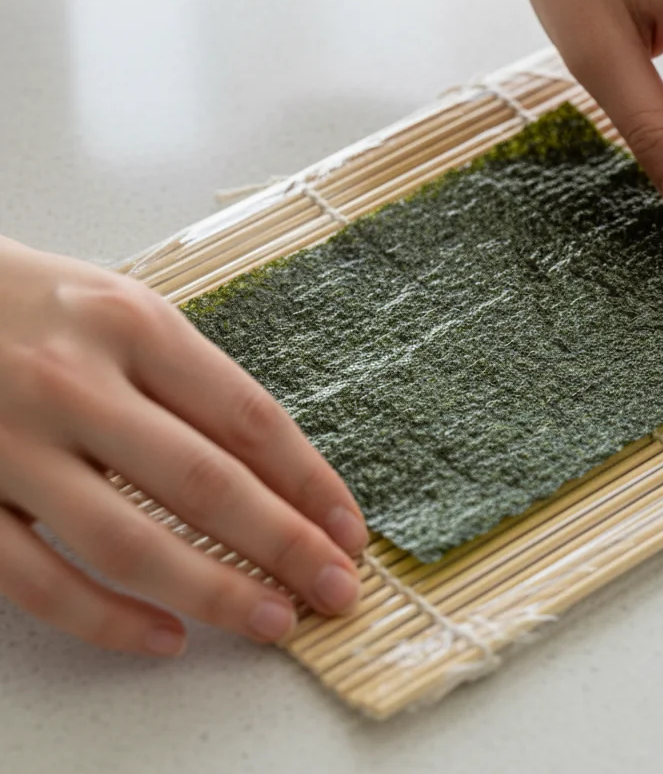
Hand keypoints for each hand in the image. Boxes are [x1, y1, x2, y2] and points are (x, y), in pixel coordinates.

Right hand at [0, 237, 366, 655]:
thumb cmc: (40, 305)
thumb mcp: (125, 311)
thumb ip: (191, 379)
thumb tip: (276, 468)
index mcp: (135, 326)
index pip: (247, 418)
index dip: (309, 482)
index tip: (349, 530)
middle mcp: (77, 383)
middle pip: (204, 482)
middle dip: (284, 545)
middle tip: (336, 590)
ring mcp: (13, 445)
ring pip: (127, 541)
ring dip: (211, 592)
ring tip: (271, 621)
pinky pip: (37, 579)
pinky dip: (106, 619)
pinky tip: (164, 636)